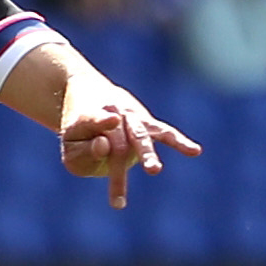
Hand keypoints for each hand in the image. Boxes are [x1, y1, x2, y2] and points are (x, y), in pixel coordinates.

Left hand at [59, 90, 199, 208]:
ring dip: (147, 153)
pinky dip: (179, 142)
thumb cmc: (79, 131)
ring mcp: (130, 117)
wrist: (88, 93)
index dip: (101, 124)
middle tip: (131, 172)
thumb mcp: (70, 146)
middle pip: (119, 140)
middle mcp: (111, 113)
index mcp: (87, 116)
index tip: (109, 129)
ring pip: (141, 136)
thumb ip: (84, 153)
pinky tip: (195, 151)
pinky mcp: (145, 122)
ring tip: (154, 170)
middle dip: (122, 158)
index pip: (94, 120)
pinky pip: (164, 133)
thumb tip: (105, 147)